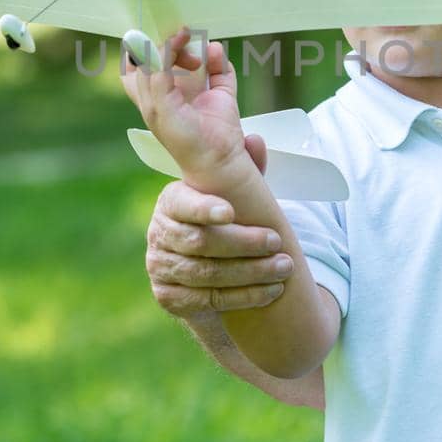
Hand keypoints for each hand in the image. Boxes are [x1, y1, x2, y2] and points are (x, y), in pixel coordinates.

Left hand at [124, 28, 246, 180]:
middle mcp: (172, 91)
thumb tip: (162, 46)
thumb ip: (156, 75)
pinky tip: (215, 52)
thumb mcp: (158, 106)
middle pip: (165, 56)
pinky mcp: (220, 92)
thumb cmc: (181, 138)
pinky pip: (220, 67)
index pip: (137, 66)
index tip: (148, 34)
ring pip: (193, 58)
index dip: (139, 50)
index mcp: (151, 96)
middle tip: (177, 38)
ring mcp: (197, 90)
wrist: (216, 158)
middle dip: (169, 45)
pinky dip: (218, 57)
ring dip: (194, 49)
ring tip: (197, 56)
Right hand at [145, 175, 291, 316]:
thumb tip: (255, 142)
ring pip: (206, 273)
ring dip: (250, 272)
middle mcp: (158, 233)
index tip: (230, 211)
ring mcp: (159, 266)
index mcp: (171, 200)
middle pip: (200, 241)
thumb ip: (246, 169)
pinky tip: (270, 291)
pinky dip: (244, 296)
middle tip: (277, 242)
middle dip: (243, 243)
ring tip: (283, 269)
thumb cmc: (228, 223)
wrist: (213, 271)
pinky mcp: (168, 297)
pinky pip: (208, 299)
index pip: (183, 204)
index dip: (204, 208)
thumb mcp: (239, 195)